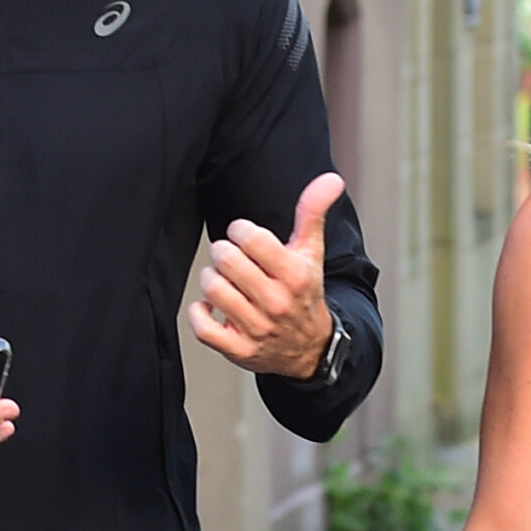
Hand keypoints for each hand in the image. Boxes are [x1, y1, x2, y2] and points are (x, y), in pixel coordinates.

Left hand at [189, 172, 342, 379]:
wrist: (309, 349)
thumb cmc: (303, 294)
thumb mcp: (312, 253)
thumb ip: (313, 213)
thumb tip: (331, 180)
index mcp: (295, 276)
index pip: (251, 238)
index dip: (239, 231)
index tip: (243, 237)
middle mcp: (277, 303)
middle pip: (226, 260)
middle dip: (223, 253)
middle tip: (230, 258)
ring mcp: (257, 328)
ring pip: (213, 288)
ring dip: (211, 280)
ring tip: (224, 281)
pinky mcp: (239, 350)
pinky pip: (203, 327)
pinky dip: (200, 313)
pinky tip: (211, 306)